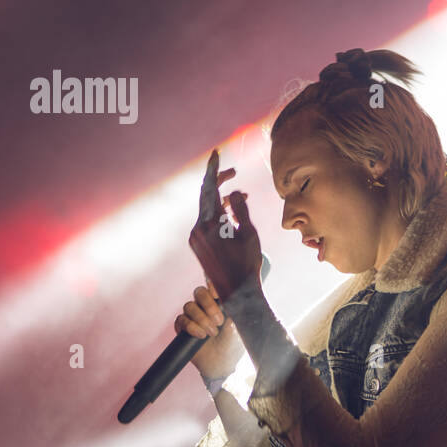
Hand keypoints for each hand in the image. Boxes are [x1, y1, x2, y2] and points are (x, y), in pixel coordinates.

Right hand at [174, 279, 245, 379]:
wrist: (221, 365)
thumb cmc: (232, 345)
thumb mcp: (237, 327)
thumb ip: (234, 311)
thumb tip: (232, 297)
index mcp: (220, 303)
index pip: (213, 286)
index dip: (212, 286)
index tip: (217, 294)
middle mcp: (205, 307)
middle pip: (199, 292)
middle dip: (208, 304)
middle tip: (218, 320)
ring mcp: (193, 317)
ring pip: (189, 306)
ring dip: (201, 319)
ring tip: (212, 332)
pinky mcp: (182, 328)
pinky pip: (181, 319)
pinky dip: (191, 327)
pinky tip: (201, 335)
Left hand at [188, 149, 261, 300]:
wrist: (236, 292)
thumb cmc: (247, 264)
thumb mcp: (250, 234)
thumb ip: (240, 210)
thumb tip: (233, 193)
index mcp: (211, 224)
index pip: (210, 188)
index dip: (214, 169)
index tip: (216, 153)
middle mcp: (198, 228)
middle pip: (206, 195)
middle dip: (219, 181)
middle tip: (233, 172)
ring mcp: (196, 237)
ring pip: (207, 208)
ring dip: (223, 199)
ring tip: (243, 197)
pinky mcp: (197, 244)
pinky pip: (206, 220)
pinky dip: (219, 212)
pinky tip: (233, 213)